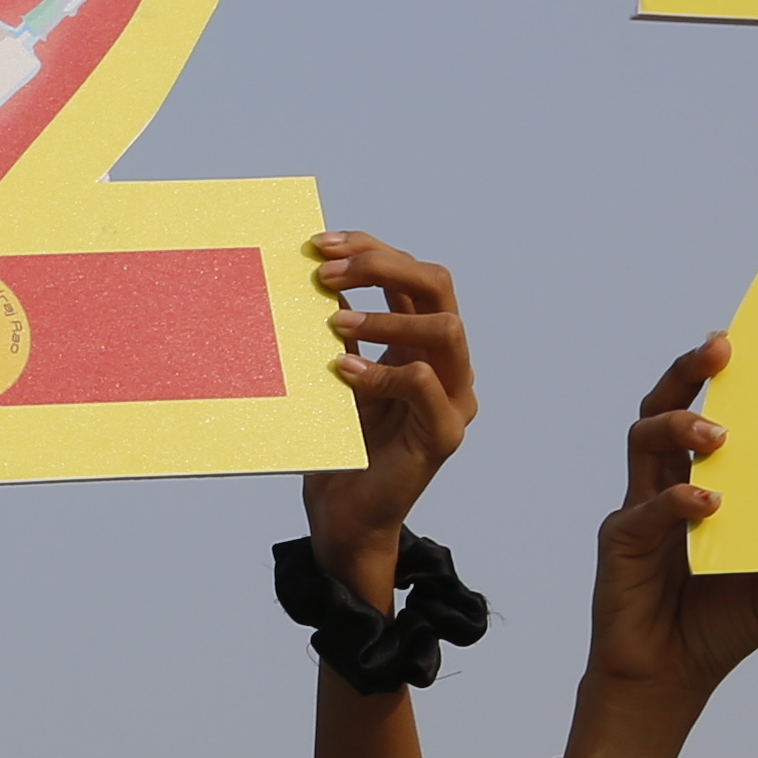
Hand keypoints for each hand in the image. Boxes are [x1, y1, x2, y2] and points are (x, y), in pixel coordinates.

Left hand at [296, 229, 475, 605]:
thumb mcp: (330, 373)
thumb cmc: (334, 440)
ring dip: (387, 316)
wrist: (344, 513)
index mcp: (421, 340)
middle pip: (437, 284)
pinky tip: (341, 370)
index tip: (320, 244)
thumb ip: (336, 332)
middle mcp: (447, 362)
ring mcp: (453, 397)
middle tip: (325, 271)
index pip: (412, 273)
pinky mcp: (444, 434)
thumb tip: (303, 276)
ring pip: (445, 329)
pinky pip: (424, 385)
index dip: (371, 249)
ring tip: (335, 321)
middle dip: (382, 265)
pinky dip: (380, 370)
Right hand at [562, 337, 757, 757]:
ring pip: (643, 442)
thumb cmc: (718, 626)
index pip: (703, 416)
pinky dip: (675, 500)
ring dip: (678, 426)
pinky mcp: (622, 544)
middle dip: (686, 375)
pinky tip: (704, 501)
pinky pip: (644, 510)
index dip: (712, 378)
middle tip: (717, 350)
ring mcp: (640, 510)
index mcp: (701, 485)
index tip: (739, 341)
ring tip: (716, 433)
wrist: (667, 679)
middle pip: (661, 409)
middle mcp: (665, 486)